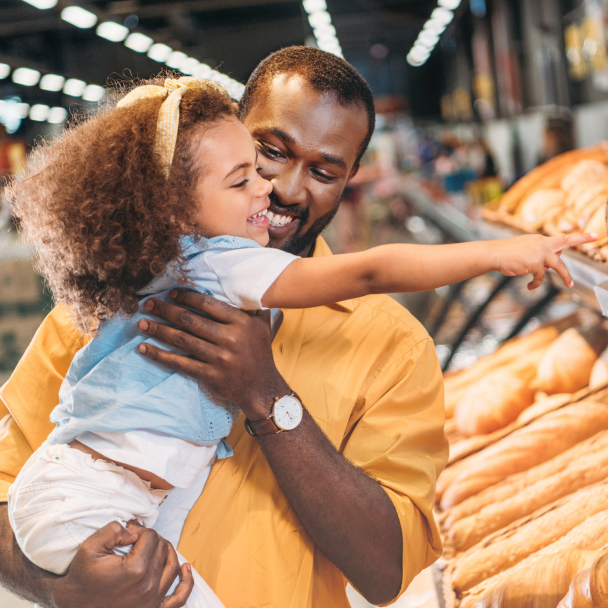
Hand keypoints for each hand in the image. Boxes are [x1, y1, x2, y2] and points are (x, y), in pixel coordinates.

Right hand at [51, 521, 191, 607]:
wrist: (74, 604)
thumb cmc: (83, 575)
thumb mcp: (91, 547)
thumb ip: (114, 530)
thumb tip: (135, 531)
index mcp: (135, 570)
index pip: (151, 537)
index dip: (140, 530)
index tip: (128, 532)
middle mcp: (148, 586)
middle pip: (162, 549)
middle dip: (150, 539)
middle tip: (136, 538)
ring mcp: (152, 601)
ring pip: (172, 566)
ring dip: (166, 552)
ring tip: (154, 545)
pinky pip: (179, 598)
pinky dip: (186, 582)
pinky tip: (186, 568)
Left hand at [136, 289, 289, 419]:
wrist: (262, 388)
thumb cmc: (260, 354)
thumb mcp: (263, 326)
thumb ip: (255, 307)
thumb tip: (248, 286)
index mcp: (240, 323)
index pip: (208, 304)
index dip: (187, 297)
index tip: (171, 294)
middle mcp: (229, 338)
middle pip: (190, 320)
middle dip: (166, 310)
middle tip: (148, 304)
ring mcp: (218, 358)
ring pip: (182, 340)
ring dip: (158, 330)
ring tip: (141, 323)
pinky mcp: (209, 375)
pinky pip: (180, 363)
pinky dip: (160, 355)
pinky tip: (145, 348)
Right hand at [492, 233, 597, 289]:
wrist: (494, 254)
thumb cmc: (506, 253)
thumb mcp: (525, 250)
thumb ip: (540, 254)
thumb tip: (551, 264)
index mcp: (540, 240)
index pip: (562, 238)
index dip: (578, 237)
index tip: (593, 236)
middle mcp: (543, 244)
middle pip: (566, 241)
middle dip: (582, 238)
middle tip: (596, 236)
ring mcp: (540, 253)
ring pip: (559, 266)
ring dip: (566, 276)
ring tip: (570, 284)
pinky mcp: (535, 263)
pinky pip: (540, 276)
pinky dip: (536, 283)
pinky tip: (530, 286)